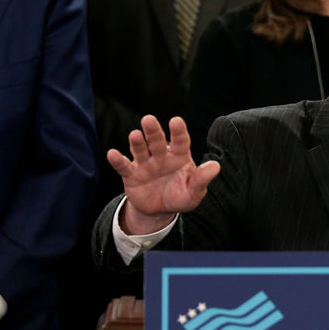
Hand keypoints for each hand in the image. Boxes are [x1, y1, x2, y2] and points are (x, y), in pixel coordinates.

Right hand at [107, 115, 219, 234]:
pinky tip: (112, 153)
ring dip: (137, 142)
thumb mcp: (194, 191)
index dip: (178, 131)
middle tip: (148, 119)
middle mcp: (161, 156)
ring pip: (140, 150)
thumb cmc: (181, 196)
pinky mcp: (131, 175)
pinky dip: (117, 160)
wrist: (161, 210)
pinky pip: (124, 166)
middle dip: (153, 131)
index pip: (180, 141)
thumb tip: (216, 166)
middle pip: (157, 141)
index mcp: (179, 156)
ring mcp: (145, 164)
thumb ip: (202, 179)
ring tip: (135, 135)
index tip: (176, 121)